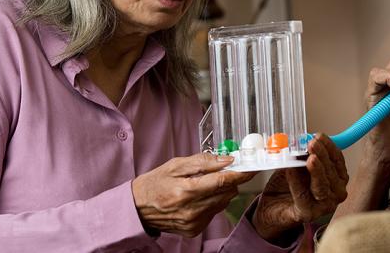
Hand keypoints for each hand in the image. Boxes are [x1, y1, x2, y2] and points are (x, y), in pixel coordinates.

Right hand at [132, 153, 255, 237]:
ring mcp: (193, 222)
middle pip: (227, 193)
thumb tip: (226, 160)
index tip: (251, 168)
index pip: (223, 181)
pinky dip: (212, 203)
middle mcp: (192, 210)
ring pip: (223, 203)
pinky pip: (214, 213)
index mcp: (186, 191)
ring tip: (205, 184)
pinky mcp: (194, 230)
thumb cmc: (155, 183)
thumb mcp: (176, 165)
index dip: (240, 173)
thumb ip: (203, 162)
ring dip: (221, 192)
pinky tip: (198, 198)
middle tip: (224, 171)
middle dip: (229, 180)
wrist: (137, 208)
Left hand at [252, 134, 347, 242]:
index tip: (319, 136)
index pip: (338, 160)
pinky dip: (297, 182)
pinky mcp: (308, 214)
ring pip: (321, 186)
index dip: (329, 147)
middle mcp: (335, 193)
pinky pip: (303, 196)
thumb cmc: (288, 184)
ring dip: (315, 170)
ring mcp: (324, 206)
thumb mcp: (298, 163)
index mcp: (337, 178)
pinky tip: (291, 170)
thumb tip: (303, 138)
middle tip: (312, 143)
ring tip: (309, 158)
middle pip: (332, 173)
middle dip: (322, 156)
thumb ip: (303, 153)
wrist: (272, 206)